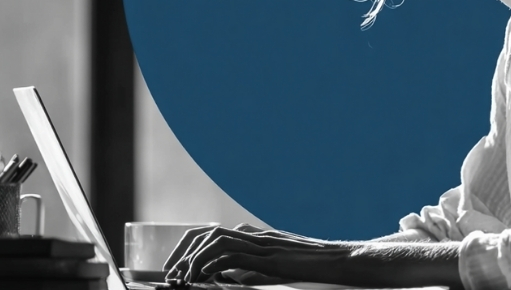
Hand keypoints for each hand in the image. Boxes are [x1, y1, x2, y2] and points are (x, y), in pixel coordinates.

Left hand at [163, 224, 345, 283]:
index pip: (214, 234)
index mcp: (256, 236)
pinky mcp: (270, 258)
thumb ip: (253, 267)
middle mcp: (256, 236)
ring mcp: (263, 244)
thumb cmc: (310, 265)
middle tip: (173, 273)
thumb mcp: (276, 265)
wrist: (337, 259)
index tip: (179, 267)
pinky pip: (236, 256)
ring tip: (185, 277)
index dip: (191, 247)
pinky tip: (206, 276)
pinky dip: (216, 265)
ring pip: (218, 241)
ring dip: (196, 258)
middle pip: (210, 233)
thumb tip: (231, 277)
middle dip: (185, 251)